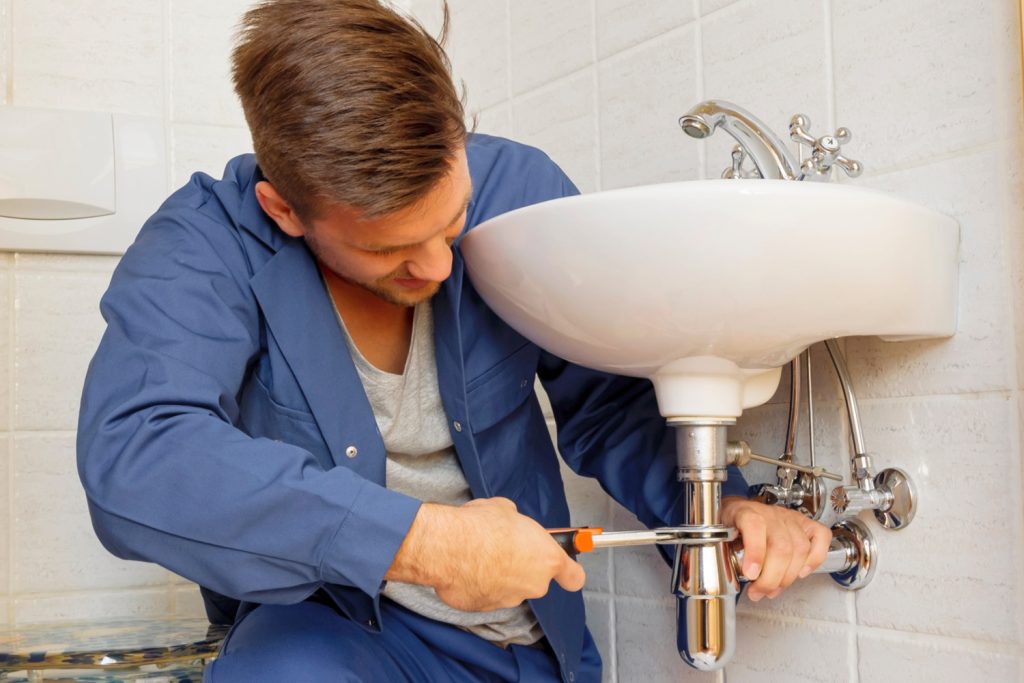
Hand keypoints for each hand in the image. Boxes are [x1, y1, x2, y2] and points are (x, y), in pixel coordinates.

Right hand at [386, 497, 585, 611]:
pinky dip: (476, 584)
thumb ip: (516, 523)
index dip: (568, 572)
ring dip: (497, 576)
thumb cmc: (481, 525)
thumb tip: (510, 521)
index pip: (573, 577)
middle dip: (521, 567)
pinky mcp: (483, 608)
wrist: (449, 547)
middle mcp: (533, 584)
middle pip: (535, 580)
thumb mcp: (505, 509)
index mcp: (547, 559)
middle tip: (501, 548)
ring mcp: (508, 600)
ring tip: (476, 556)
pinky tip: (463, 567)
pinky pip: (484, 595)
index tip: (563, 568)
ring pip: (509, 588)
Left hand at [721, 496, 830, 601]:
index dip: (755, 552)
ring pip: (800, 548)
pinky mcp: (805, 523)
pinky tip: (801, 572)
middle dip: (771, 578)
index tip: (751, 574)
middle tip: (759, 592)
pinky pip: (821, 537)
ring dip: (788, 577)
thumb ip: (725, 554)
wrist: (739, 510)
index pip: (754, 525)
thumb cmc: (731, 525)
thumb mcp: (721, 537)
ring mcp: (789, 518)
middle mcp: (770, 513)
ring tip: (773, 589)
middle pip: (781, 546)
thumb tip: (731, 579)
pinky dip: (815, 559)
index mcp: (744, 511)